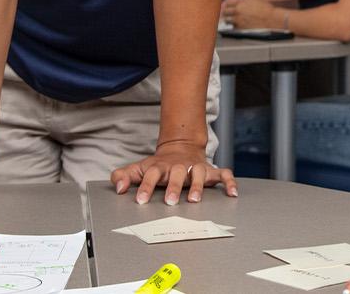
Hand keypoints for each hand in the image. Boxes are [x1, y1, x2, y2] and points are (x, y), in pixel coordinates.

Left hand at [109, 139, 236, 203]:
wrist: (180, 148)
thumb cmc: (159, 165)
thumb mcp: (139, 168)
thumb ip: (124, 176)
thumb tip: (117, 187)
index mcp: (161, 167)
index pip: (152, 175)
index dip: (146, 187)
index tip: (140, 201)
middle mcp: (180, 166)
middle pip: (177, 173)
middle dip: (174, 187)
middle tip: (170, 202)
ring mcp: (196, 167)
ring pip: (200, 173)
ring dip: (198, 185)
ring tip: (195, 199)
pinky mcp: (211, 170)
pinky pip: (224, 174)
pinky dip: (229, 182)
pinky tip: (232, 193)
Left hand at [221, 0, 283, 29]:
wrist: (271, 18)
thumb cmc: (265, 8)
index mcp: (241, 3)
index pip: (228, 2)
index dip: (226, 3)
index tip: (226, 5)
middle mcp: (238, 11)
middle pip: (225, 11)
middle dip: (225, 11)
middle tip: (226, 12)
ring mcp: (239, 20)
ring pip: (227, 20)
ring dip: (227, 19)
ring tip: (228, 19)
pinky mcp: (242, 27)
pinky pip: (233, 26)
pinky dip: (233, 25)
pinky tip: (235, 24)